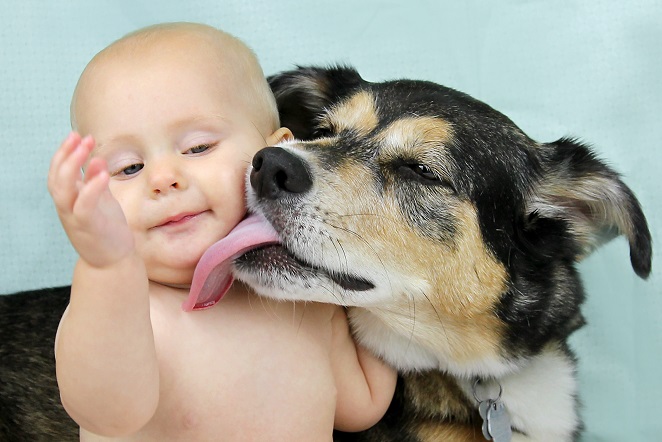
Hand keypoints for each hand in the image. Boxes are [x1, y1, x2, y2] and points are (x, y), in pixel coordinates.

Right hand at [48, 132, 134, 267]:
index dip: (64, 153)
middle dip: (66, 154)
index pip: (57, 172)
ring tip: (88, 149)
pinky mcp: (88, 227)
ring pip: (63, 190)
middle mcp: (66, 208)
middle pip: (56, 178)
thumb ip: (95, 182)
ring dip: (73, 166)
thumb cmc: (107, 229)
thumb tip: (96, 159)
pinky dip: (91, 189)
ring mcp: (74, 218)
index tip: (76, 135)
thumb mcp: (100, 201)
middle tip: (80, 136)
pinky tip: (102, 174)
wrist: (112, 261)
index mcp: (68, 200)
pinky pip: (84, 206)